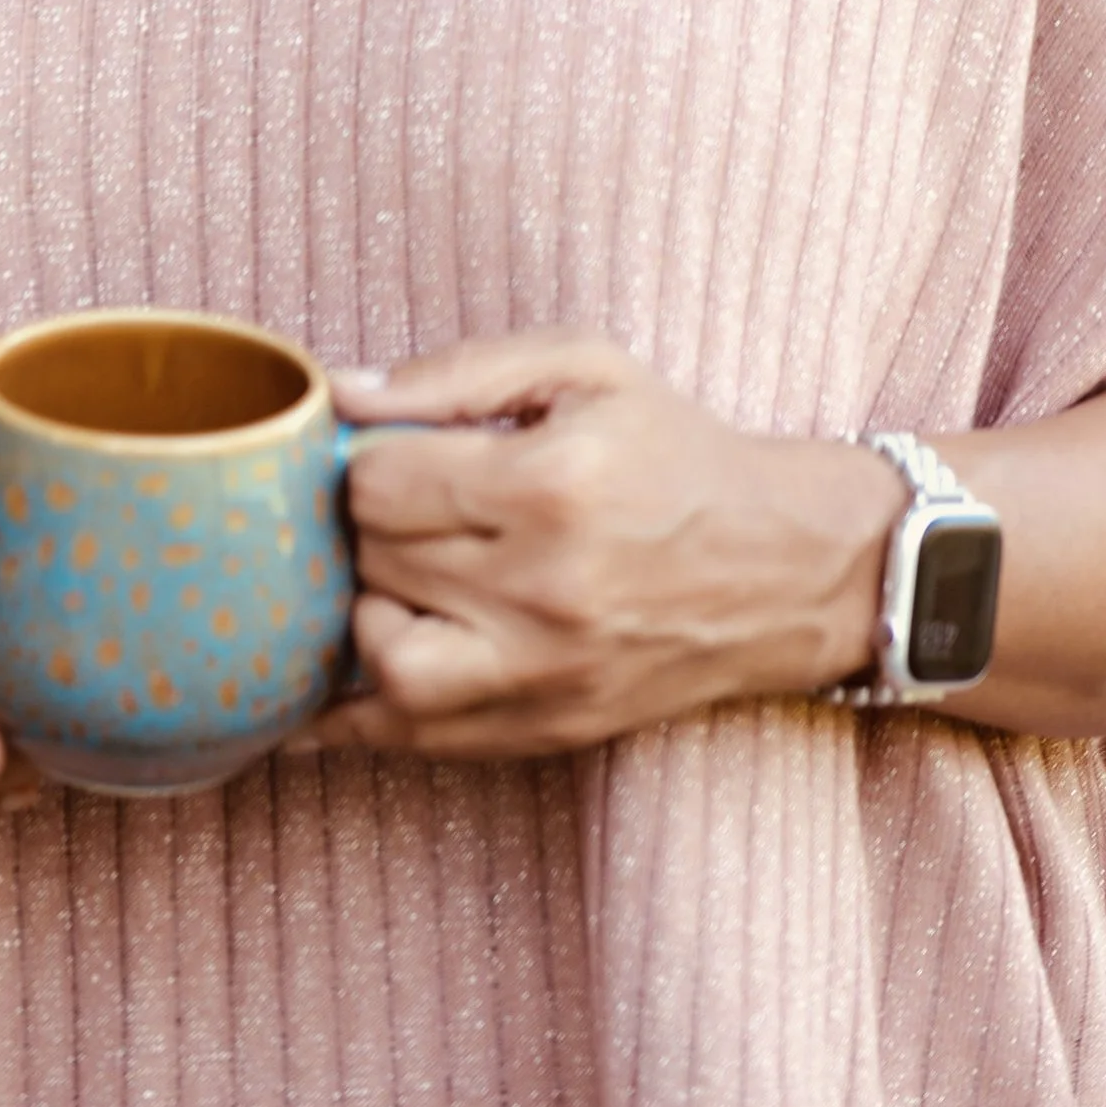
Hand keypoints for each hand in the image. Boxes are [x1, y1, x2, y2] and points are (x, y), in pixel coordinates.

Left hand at [305, 334, 899, 759]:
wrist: (784, 563)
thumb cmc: (674, 449)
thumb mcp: (584, 367)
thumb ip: (457, 371)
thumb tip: (342, 397)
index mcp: (550, 484)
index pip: (379, 483)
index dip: (368, 460)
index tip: (399, 455)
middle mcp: (544, 589)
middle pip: (376, 563)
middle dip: (367, 530)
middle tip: (398, 510)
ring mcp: (545, 673)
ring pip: (384, 660)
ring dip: (364, 612)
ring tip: (394, 578)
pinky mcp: (547, 730)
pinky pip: (415, 739)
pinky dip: (353, 715)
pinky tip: (321, 685)